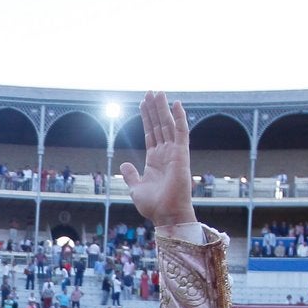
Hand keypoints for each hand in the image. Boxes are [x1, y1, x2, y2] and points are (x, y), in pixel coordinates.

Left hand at [120, 91, 197, 228]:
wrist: (166, 215)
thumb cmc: (153, 206)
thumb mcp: (136, 188)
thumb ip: (131, 175)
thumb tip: (125, 164)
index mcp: (154, 161)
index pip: (151, 134)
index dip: (147, 119)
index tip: (143, 104)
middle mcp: (165, 154)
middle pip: (159, 126)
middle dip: (154, 109)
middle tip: (151, 92)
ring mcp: (174, 153)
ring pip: (168, 125)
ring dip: (163, 108)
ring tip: (158, 92)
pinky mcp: (182, 154)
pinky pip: (181, 132)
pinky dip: (180, 118)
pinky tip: (176, 104)